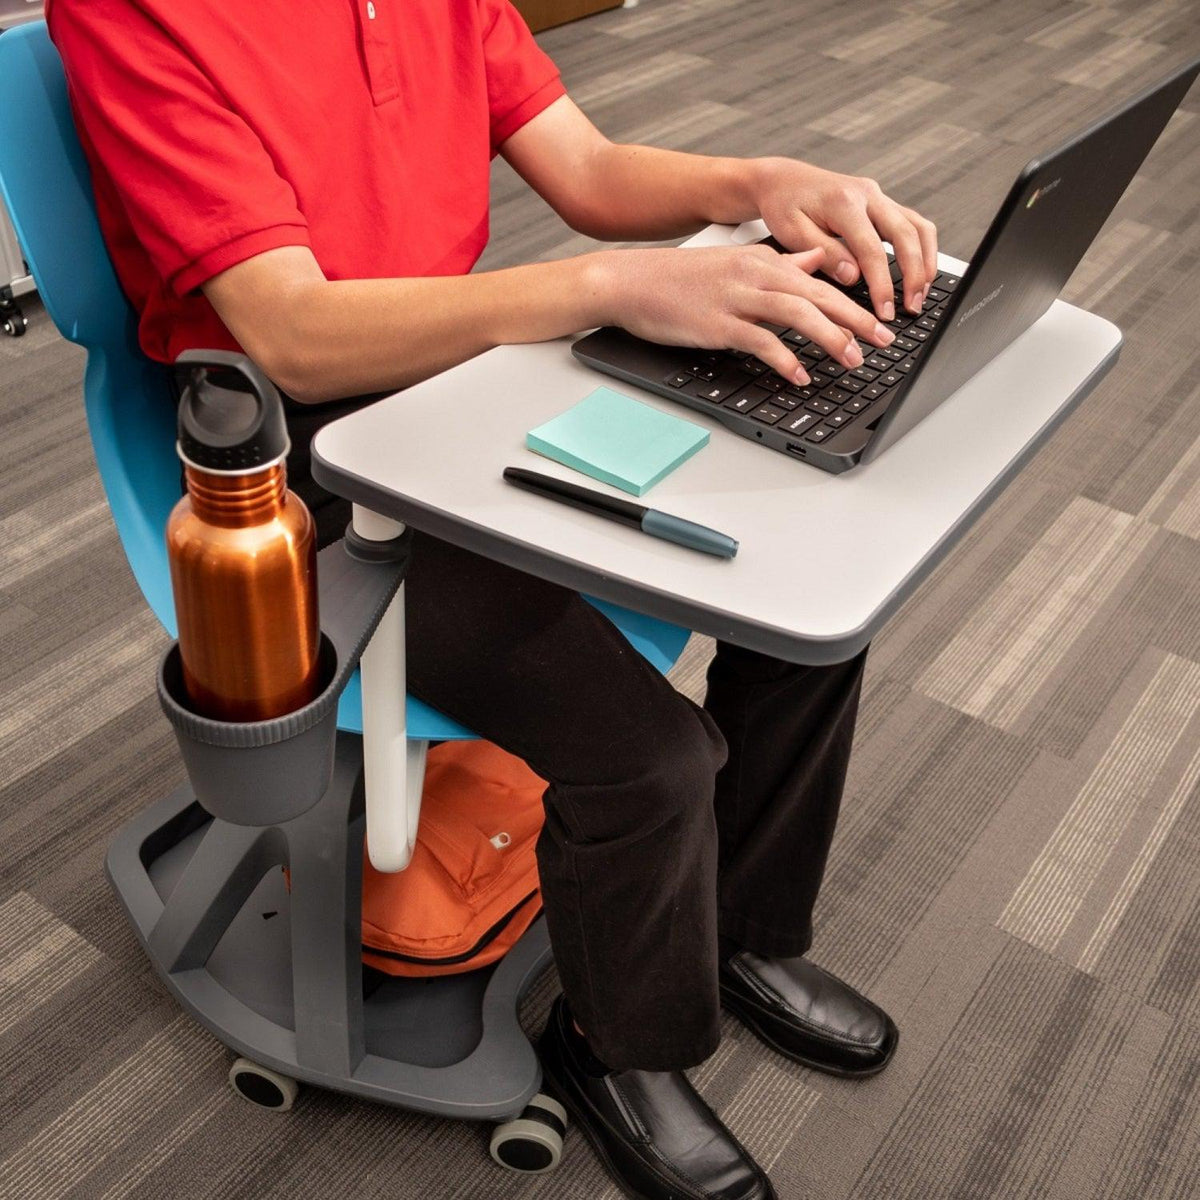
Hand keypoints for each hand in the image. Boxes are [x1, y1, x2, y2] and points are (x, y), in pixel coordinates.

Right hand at [594, 243, 896, 385]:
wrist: (633, 281)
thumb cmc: (681, 279)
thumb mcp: (738, 263)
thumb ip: (781, 263)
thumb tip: (817, 260)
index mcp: (765, 261)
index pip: (822, 281)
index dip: (856, 302)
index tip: (880, 322)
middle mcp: (756, 274)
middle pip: (819, 295)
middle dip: (857, 320)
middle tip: (883, 342)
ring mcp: (737, 297)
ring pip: (798, 314)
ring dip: (830, 338)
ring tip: (852, 360)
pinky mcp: (718, 322)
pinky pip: (761, 341)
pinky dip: (785, 359)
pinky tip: (800, 375)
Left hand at [751, 159, 937, 321]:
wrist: (783, 180)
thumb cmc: (784, 205)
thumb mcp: (793, 233)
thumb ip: (825, 254)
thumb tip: (853, 277)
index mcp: (844, 202)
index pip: (872, 250)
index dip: (882, 284)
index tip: (885, 311)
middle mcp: (867, 194)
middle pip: (906, 235)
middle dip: (914, 275)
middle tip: (912, 307)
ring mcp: (878, 196)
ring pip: (917, 226)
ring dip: (926, 261)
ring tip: (921, 292)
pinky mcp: (882, 202)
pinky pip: (912, 223)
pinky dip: (921, 248)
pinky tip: (919, 271)